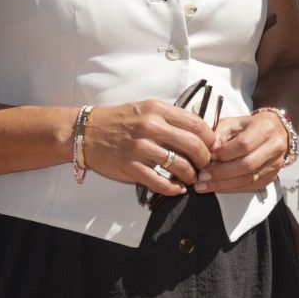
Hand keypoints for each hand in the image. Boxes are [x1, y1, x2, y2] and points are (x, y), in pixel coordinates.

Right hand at [83, 99, 217, 197]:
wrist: (86, 132)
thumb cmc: (117, 121)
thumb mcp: (145, 108)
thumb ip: (169, 117)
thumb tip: (197, 130)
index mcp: (156, 110)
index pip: (196, 124)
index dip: (210, 139)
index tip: (211, 147)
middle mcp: (150, 127)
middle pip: (193, 145)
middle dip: (204, 159)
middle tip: (204, 165)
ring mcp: (140, 148)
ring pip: (180, 166)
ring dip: (190, 175)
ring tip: (190, 177)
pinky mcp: (131, 167)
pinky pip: (160, 183)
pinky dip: (173, 189)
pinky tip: (177, 188)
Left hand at [195, 111, 289, 192]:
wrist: (272, 131)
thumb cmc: (249, 126)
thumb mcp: (232, 123)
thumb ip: (219, 135)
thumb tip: (209, 153)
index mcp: (264, 128)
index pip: (244, 144)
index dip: (225, 153)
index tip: (209, 156)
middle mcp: (274, 147)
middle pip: (247, 165)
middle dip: (221, 173)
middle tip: (203, 177)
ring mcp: (275, 164)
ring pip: (248, 179)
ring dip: (224, 184)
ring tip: (205, 185)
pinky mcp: (271, 176)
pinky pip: (251, 186)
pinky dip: (232, 188)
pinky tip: (218, 187)